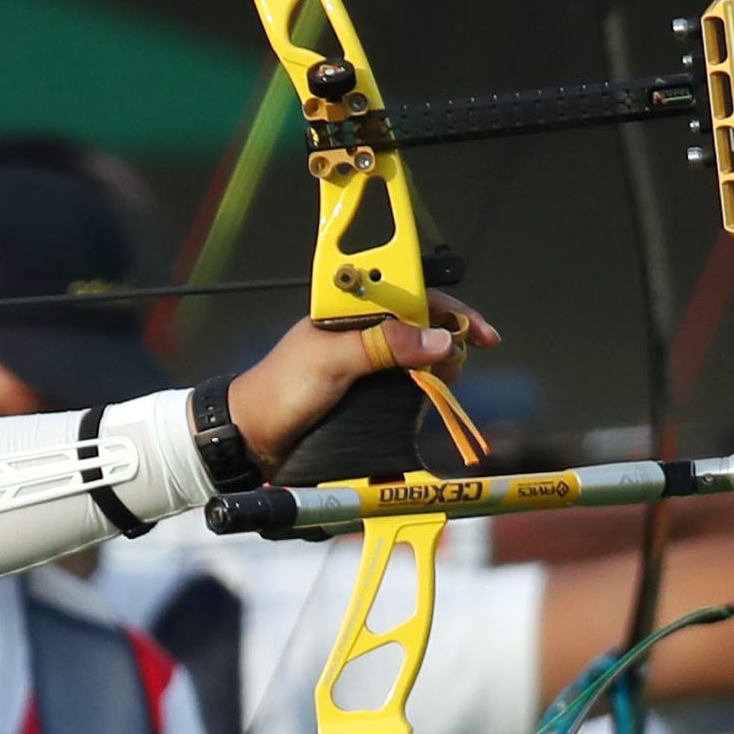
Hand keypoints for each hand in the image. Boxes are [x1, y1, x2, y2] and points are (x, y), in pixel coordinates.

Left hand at [222, 292, 501, 474]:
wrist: (252, 437)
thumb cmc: (282, 390)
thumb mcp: (333, 361)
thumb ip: (383, 346)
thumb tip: (440, 341)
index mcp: (352, 311)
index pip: (412, 296)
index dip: (450, 312)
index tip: (481, 335)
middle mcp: (363, 333)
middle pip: (423, 328)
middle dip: (449, 343)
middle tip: (456, 370)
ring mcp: (365, 364)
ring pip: (419, 359)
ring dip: (440, 371)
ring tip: (445, 387)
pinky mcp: (366, 395)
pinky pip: (407, 388)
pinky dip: (424, 393)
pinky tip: (429, 402)